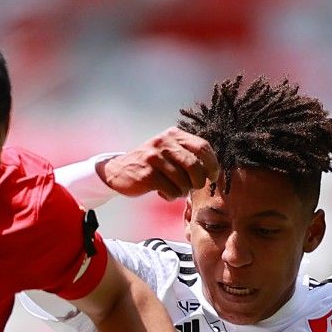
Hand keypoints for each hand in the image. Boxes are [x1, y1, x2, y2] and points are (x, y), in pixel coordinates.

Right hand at [99, 129, 219, 200]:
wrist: (118, 170)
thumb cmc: (151, 164)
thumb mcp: (169, 151)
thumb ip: (188, 154)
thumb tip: (213, 170)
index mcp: (174, 135)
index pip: (202, 147)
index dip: (212, 164)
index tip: (213, 176)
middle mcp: (165, 143)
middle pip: (195, 166)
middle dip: (198, 181)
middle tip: (193, 187)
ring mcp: (155, 158)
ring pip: (183, 181)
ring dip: (182, 191)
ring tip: (174, 190)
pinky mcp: (147, 174)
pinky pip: (171, 190)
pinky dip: (170, 196)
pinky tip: (162, 193)